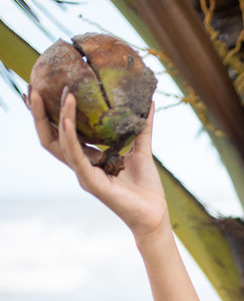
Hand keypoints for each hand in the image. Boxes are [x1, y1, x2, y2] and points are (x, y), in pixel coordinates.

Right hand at [28, 86, 169, 239]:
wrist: (154, 213)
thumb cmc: (145, 186)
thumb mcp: (142, 150)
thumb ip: (142, 127)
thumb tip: (149, 101)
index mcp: (88, 158)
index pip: (63, 132)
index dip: (53, 112)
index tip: (49, 87)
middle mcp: (81, 165)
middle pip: (51, 136)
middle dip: (40, 113)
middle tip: (33, 88)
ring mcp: (83, 174)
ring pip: (60, 144)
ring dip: (58, 118)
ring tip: (63, 95)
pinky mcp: (90, 182)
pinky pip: (75, 157)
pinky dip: (70, 137)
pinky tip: (67, 120)